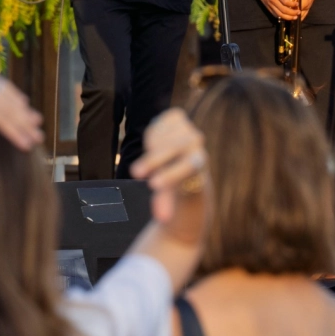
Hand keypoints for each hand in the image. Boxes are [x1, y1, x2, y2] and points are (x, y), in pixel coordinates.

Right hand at [130, 108, 209, 244]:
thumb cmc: (176, 181)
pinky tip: (152, 145)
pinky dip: (151, 135)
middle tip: (135, 175)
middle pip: (174, 149)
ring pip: (162, 136)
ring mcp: (187, 126)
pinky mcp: (177, 116)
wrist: (183, 156)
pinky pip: (157, 124)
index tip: (153, 185)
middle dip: (153, 161)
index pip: (189, 167)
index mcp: (199, 162)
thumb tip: (162, 219)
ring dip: (151, 150)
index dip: (171, 175)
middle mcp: (197, 142)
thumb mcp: (172, 193)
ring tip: (148, 164)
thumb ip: (166, 203)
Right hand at [257, 0, 300, 20]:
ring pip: (279, 14)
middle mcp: (273, 0)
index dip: (292, 4)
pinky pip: (275, 15)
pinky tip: (287, 17)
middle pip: (283, 10)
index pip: (285, 1)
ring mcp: (270, 5)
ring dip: (288, 17)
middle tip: (298, 12)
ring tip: (295, 17)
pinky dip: (282, 17)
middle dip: (292, 13)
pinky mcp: (268, 8)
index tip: (298, 4)